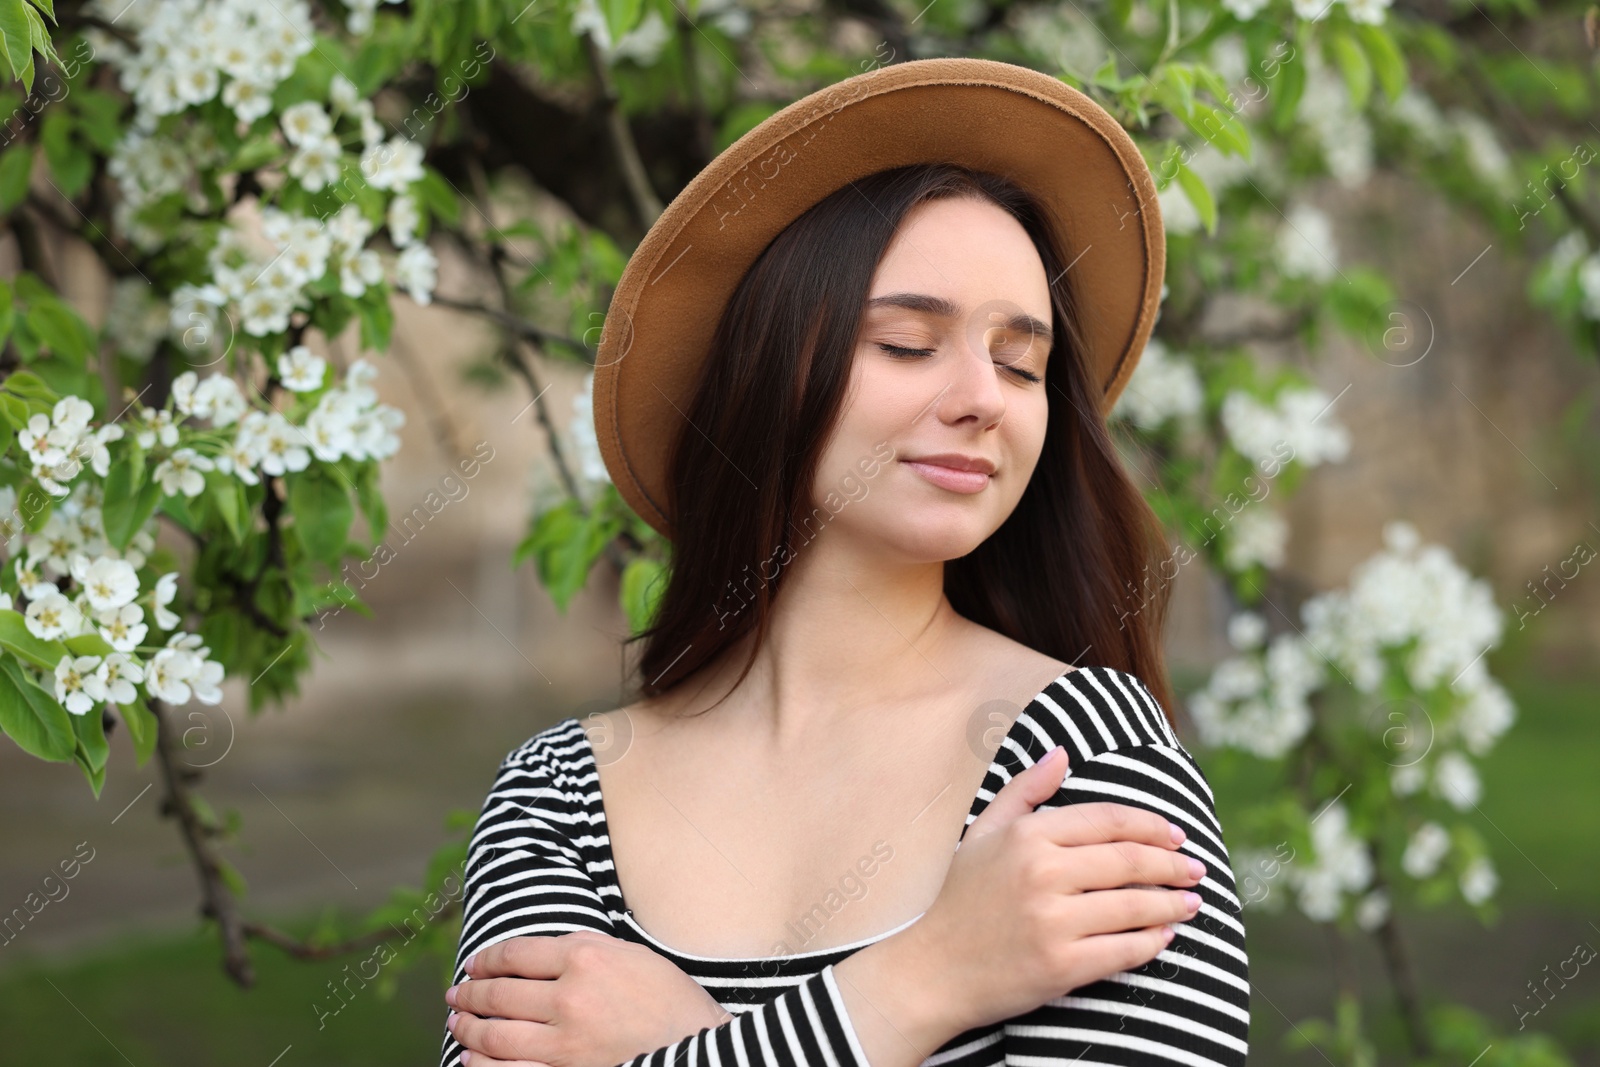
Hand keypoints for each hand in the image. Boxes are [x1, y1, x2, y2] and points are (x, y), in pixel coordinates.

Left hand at [445, 930, 732, 1066]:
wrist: (698, 1051)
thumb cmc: (670, 1001)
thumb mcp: (633, 956)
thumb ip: (587, 948)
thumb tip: (540, 951)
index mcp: (586, 957)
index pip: (516, 954)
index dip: (487, 960)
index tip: (474, 965)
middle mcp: (570, 997)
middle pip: (499, 994)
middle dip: (469, 995)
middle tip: (456, 996)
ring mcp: (566, 1042)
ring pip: (495, 1036)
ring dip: (469, 1030)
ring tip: (458, 1025)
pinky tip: (472, 1062)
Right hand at [840, 745, 1204, 1055]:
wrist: (932, 970)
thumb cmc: (960, 900)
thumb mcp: (982, 833)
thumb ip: (1024, 791)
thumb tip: (1062, 753)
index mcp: (1027, 836)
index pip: (1108, 820)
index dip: (1151, 825)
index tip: (1177, 834)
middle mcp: (1042, 873)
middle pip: (1130, 861)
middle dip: (1173, 864)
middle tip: (1195, 869)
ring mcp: (1053, 921)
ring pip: (1135, 905)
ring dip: (1173, 903)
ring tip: (1191, 902)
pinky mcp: (1062, 965)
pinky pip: (1125, 949)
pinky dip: (1153, 942)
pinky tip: (1164, 936)